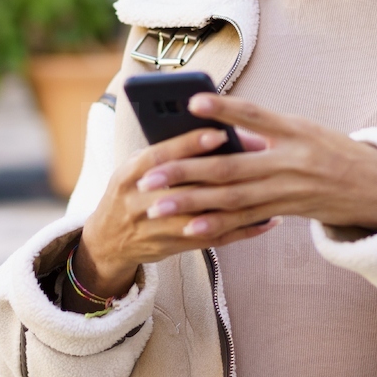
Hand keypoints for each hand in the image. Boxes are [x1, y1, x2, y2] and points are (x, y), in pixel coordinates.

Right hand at [78, 124, 279, 298]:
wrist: (107, 241)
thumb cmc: (130, 190)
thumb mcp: (136, 166)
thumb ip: (165, 151)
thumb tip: (209, 128)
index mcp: (129, 174)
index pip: (161, 156)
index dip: (190, 144)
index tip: (219, 132)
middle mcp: (140, 202)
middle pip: (186, 187)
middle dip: (223, 171)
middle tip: (256, 156)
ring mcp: (156, 229)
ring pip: (203, 216)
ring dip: (239, 203)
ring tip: (269, 186)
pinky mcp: (173, 248)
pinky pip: (214, 240)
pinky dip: (242, 230)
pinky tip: (266, 220)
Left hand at [134, 93, 376, 240]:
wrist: (373, 185)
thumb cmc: (330, 149)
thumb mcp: (303, 129)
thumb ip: (263, 129)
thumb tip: (219, 129)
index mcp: (294, 130)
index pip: (255, 115)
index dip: (224, 109)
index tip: (192, 101)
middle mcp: (291, 161)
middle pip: (231, 167)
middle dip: (186, 172)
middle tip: (149, 175)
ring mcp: (288, 189)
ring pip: (233, 198)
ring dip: (191, 203)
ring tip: (157, 206)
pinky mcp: (286, 210)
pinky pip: (247, 219)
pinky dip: (218, 224)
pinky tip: (191, 229)